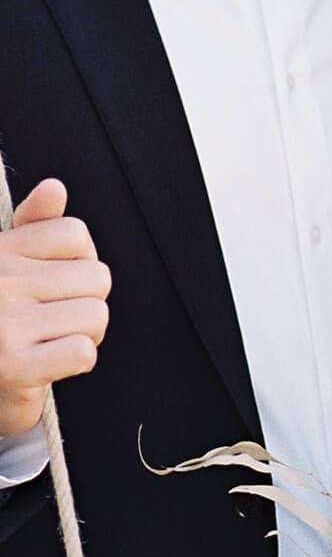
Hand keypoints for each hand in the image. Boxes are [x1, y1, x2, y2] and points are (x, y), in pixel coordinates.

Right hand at [0, 179, 110, 437]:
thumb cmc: (0, 317)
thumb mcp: (8, 264)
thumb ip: (34, 227)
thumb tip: (56, 189)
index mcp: (1, 250)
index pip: (75, 234)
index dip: (82, 261)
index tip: (62, 282)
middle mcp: (0, 281)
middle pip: (97, 277)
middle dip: (90, 301)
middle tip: (63, 319)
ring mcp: (6, 324)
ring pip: (96, 315)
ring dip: (88, 333)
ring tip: (57, 339)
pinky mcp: (16, 367)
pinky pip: (83, 352)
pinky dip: (79, 358)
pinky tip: (56, 360)